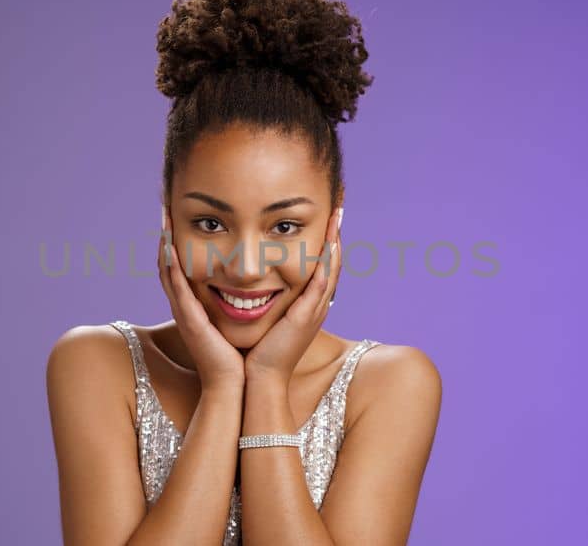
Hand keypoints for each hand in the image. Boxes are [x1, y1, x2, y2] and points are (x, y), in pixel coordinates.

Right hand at [157, 207, 244, 387]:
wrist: (241, 386)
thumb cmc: (246, 355)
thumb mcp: (246, 319)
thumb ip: (247, 299)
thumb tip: (262, 280)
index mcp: (199, 304)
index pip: (185, 265)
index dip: (179, 240)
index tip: (180, 213)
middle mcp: (188, 305)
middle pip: (170, 263)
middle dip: (166, 234)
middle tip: (164, 206)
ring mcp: (186, 313)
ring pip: (168, 271)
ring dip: (164, 243)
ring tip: (163, 217)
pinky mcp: (190, 321)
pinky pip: (177, 289)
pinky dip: (171, 267)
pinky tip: (170, 246)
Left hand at [243, 207, 343, 385]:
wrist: (258, 380)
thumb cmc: (256, 353)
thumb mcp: (263, 319)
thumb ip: (262, 300)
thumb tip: (248, 283)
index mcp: (306, 305)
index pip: (320, 266)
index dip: (326, 241)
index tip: (325, 216)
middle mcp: (315, 306)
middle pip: (332, 262)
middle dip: (336, 233)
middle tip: (339, 206)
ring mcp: (315, 311)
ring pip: (331, 268)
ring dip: (336, 239)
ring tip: (338, 213)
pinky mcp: (307, 316)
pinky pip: (322, 282)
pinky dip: (327, 260)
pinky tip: (329, 241)